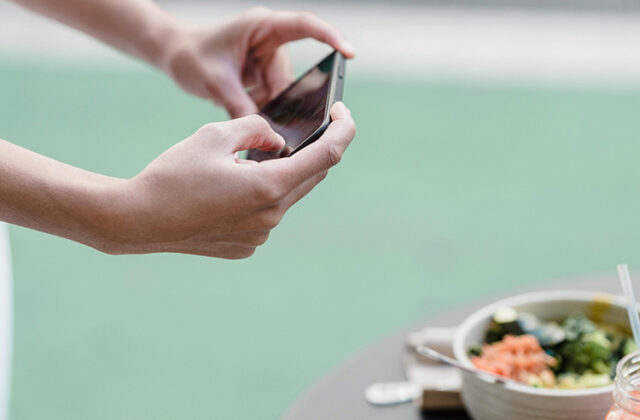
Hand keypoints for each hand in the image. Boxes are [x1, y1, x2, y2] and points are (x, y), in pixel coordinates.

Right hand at [101, 102, 354, 257]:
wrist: (139, 220)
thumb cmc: (172, 174)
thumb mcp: (214, 135)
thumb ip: (255, 129)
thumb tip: (278, 141)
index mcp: (269, 186)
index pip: (328, 155)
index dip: (343, 130)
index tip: (342, 113)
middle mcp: (272, 216)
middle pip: (311, 176)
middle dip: (312, 150)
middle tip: (300, 130)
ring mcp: (261, 236)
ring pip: (288, 195)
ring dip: (281, 174)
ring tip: (247, 161)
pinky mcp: (247, 246)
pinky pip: (267, 214)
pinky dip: (262, 195)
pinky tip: (231, 190)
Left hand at [162, 7, 354, 117]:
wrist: (172, 54)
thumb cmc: (190, 56)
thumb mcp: (215, 82)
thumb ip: (241, 106)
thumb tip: (266, 133)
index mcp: (262, 27)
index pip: (305, 26)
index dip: (330, 38)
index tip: (349, 54)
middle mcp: (270, 42)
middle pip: (291, 76)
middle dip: (282, 101)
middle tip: (267, 118)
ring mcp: (267, 61)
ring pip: (283, 94)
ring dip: (268, 109)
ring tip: (244, 111)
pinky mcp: (262, 77)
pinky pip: (273, 100)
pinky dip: (262, 110)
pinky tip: (244, 112)